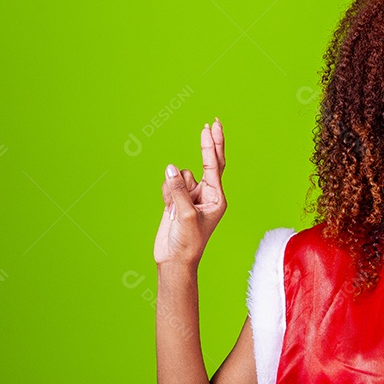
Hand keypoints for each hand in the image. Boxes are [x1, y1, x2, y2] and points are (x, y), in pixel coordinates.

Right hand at [154, 118, 226, 265]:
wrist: (174, 260)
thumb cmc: (188, 242)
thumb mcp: (184, 215)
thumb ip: (178, 190)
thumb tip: (171, 168)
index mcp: (217, 198)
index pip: (216, 165)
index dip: (212, 145)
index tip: (210, 127)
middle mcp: (207, 194)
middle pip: (209, 162)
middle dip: (209, 144)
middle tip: (212, 123)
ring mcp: (191, 196)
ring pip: (180, 175)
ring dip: (174, 186)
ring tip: (174, 208)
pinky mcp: (177, 200)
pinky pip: (169, 184)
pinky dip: (166, 192)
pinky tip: (168, 208)